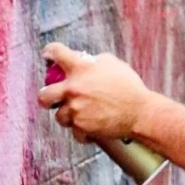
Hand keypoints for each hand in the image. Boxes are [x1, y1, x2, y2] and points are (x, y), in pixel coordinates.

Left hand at [39, 44, 153, 143]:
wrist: (139, 112)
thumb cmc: (129, 87)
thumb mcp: (112, 63)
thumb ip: (93, 61)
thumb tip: (84, 61)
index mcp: (80, 68)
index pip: (56, 53)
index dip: (49, 52)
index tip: (48, 55)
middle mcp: (74, 88)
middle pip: (44, 95)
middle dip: (45, 97)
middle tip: (50, 98)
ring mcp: (76, 109)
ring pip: (59, 116)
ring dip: (68, 115)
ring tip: (79, 114)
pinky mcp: (81, 127)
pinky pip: (75, 131)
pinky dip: (82, 131)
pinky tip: (89, 128)